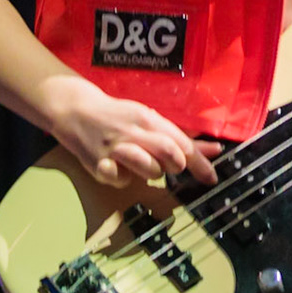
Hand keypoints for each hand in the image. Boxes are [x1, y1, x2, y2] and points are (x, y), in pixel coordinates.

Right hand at [45, 79, 220, 185]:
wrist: (76, 112)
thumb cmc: (120, 117)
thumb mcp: (151, 120)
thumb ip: (182, 137)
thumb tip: (215, 149)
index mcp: (147, 118)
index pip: (181, 142)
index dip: (199, 162)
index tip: (212, 178)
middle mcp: (133, 132)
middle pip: (169, 153)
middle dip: (177, 165)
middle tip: (173, 167)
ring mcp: (114, 149)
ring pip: (149, 170)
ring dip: (152, 172)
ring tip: (143, 164)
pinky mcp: (98, 166)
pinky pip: (122, 181)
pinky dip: (125, 178)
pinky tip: (119, 168)